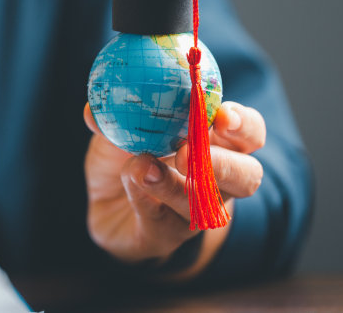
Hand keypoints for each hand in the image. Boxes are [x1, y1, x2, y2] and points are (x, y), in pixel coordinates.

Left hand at [84, 101, 264, 279]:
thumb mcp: (119, 129)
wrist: (107, 207)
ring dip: (174, 184)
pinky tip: (129, 179)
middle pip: (247, 176)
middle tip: (187, 151)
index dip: (244, 124)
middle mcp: (217, 181)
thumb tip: (93, 107)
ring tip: (144, 166)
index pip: (249, 132)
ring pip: (206, 205)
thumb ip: (114, 115)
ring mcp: (196, 212)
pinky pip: (163, 221)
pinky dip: (144, 197)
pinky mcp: (168, 235)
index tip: (224, 114)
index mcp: (216, 142)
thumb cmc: (126, 157)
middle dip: (224, 164)